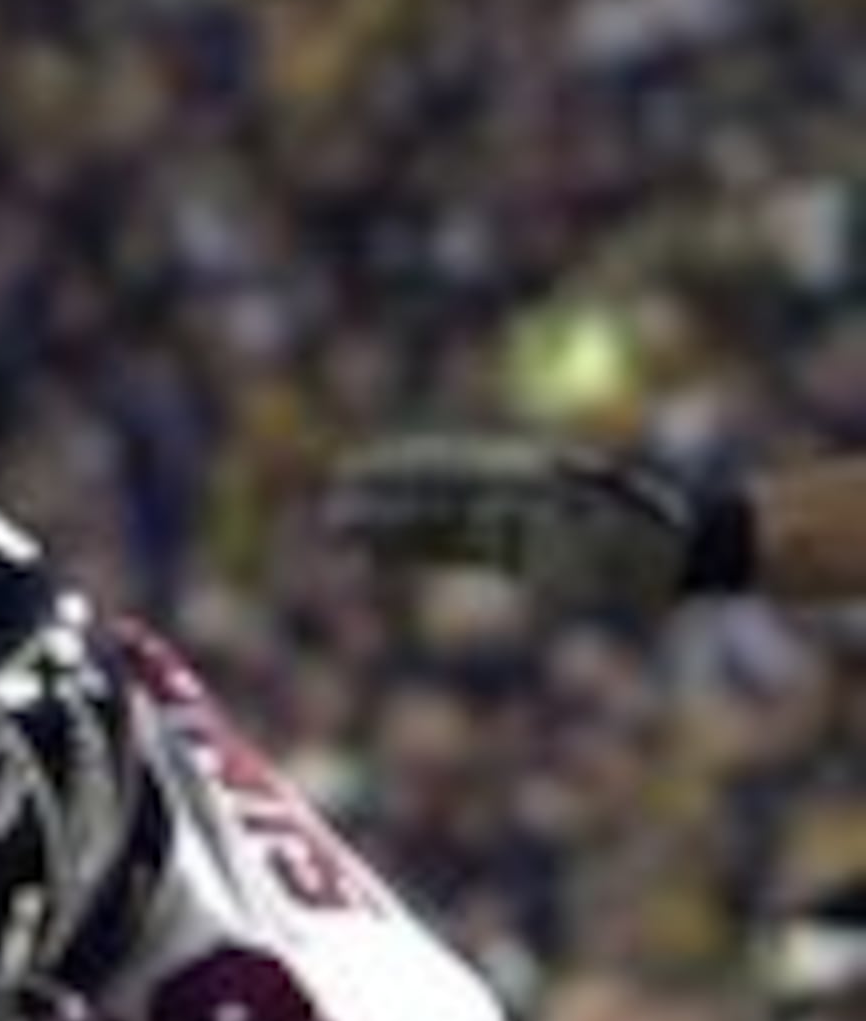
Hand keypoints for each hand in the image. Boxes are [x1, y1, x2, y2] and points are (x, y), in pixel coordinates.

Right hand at [325, 434, 722, 613]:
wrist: (688, 546)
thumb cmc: (665, 529)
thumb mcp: (634, 505)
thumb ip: (591, 487)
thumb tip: (556, 465)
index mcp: (533, 479)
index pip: (456, 472)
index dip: (408, 470)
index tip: (361, 469)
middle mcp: (513, 494)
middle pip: (436, 493)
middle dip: (384, 497)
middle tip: (331, 499)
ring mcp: (511, 521)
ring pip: (436, 521)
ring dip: (387, 525)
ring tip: (337, 526)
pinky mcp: (516, 552)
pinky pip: (452, 547)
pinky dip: (412, 549)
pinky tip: (376, 555)